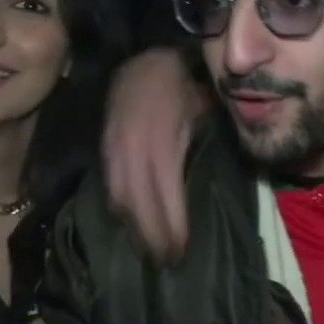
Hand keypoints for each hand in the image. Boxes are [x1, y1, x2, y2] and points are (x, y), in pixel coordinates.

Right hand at [101, 47, 208, 264]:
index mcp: (160, 140)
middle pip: (137, 204)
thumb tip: (220, 185)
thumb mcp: (205, 113)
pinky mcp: (104, 150)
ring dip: (134, 229)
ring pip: (119, 199)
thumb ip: (210, 148)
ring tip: (150, 252)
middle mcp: (132, 148)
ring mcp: (113, 149)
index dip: (170, 226)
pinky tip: (132, 225)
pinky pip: (109, 187)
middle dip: (151, 237)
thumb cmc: (185, 87)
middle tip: (167, 262)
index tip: (180, 251)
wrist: (145, 61)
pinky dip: (121, 210)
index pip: (163, 194)